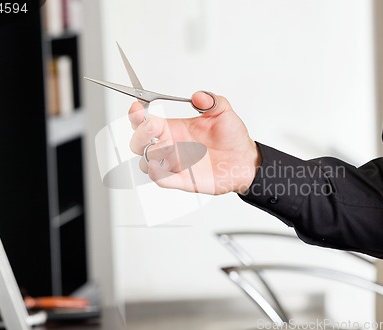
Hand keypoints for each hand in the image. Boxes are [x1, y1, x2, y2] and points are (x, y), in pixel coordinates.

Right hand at [128, 91, 261, 194]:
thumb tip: (199, 96)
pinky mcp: (182, 180)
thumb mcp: (223, 112)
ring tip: (166, 147)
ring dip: (151, 154)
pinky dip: (158, 174)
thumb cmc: (232, 138)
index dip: (137, 115)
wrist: (245, 160)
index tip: (137, 108)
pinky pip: (162, 180)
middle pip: (139, 143)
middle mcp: (170, 146)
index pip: (145, 122)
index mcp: (173, 128)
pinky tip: (161, 166)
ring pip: (146, 162)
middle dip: (140, 134)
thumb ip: (211, 101)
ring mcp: (174, 164)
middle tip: (152, 127)